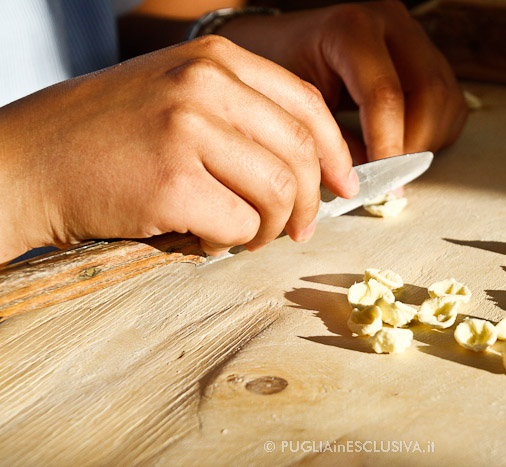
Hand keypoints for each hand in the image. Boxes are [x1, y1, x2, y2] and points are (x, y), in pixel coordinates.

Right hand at [0, 36, 357, 262]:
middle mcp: (204, 85)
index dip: (336, 153)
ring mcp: (186, 130)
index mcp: (215, 60)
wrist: (29, 159)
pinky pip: (239, 226)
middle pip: (300, 153)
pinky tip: (204, 238)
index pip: (307, 105)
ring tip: (249, 236)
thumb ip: (243, 116)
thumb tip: (312, 166)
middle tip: (300, 229)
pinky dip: (232, 243)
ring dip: (272, 228)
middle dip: (311, 203)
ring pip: (278, 194)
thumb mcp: (180, 98)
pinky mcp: (171, 182)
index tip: (345, 186)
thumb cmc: (110, 137)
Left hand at [220, 0, 467, 161]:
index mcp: (351, 28)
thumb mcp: (293, 102)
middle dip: (411, 146)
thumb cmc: (282, 69)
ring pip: (446, 99)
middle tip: (387, 178)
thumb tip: (359, 182)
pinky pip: (450, 102)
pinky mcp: (429, 55)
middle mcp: (392, 24)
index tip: (381, 185)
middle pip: (428, 93)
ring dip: (425, 142)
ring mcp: (414, 37)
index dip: (386, 147)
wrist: (286, 42)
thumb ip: (327, 140)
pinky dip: (433, 134)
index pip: (384, 94)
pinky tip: (403, 144)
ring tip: (391, 162)